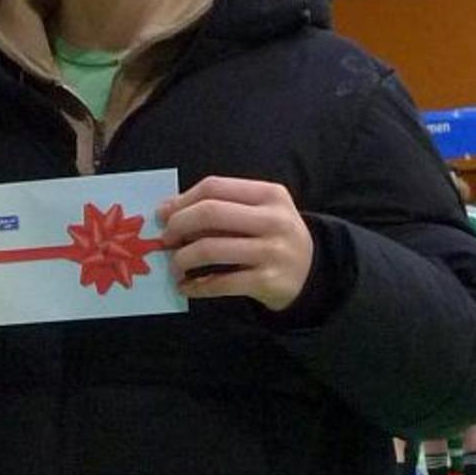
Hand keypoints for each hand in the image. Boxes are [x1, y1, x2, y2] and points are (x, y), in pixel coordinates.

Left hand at [158, 176, 312, 310]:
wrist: (312, 272)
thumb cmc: (274, 236)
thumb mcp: (259, 212)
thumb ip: (221, 207)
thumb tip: (168, 210)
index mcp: (269, 194)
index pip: (214, 187)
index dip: (182, 200)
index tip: (163, 215)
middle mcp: (273, 220)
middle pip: (210, 213)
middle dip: (178, 226)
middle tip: (166, 240)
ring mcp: (272, 251)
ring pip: (210, 249)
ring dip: (182, 259)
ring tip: (175, 265)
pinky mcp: (267, 281)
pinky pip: (220, 283)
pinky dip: (196, 286)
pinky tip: (186, 287)